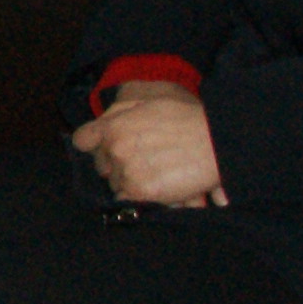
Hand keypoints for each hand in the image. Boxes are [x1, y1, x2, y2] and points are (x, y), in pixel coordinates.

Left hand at [75, 86, 227, 207]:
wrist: (219, 143)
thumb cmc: (190, 120)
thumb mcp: (151, 104)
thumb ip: (121, 114)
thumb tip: (101, 126)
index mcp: (114, 125)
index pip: (84, 140)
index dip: (93, 145)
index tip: (103, 149)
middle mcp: (115, 148)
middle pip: (103, 165)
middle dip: (117, 164)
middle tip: (146, 160)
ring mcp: (127, 170)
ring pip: (116, 183)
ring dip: (131, 180)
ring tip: (159, 172)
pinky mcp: (140, 191)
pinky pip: (127, 199)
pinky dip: (139, 196)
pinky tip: (158, 186)